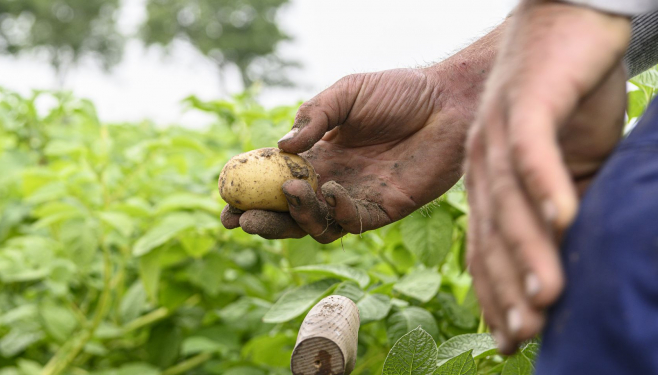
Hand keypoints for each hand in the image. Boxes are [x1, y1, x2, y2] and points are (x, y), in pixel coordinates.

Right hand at [221, 61, 488, 241]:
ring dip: (294, 216)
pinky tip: (330, 190)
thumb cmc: (399, 92)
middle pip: (287, 211)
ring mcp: (355, 197)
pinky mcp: (382, 210)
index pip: (274, 178)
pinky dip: (335, 212)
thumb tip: (281, 148)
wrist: (448, 102)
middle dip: (261, 218)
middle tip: (238, 219)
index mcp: (318, 153)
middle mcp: (331, 180)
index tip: (224, 195)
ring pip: (314, 224)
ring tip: (287, 194)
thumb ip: (315, 116)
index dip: (249, 189)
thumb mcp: (347, 93)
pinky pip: (350, 223)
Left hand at [465, 2, 629, 352]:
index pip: (486, 246)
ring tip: (545, 297)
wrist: (567, 25)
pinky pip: (531, 149)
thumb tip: (575, 252)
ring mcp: (497, 133)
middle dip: (506, 289)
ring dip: (528, 250)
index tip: (509, 339)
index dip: (495, 293)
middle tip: (523, 337)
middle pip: (491, 234)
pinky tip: (562, 216)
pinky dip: (546, 183)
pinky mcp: (525, 103)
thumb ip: (564, 206)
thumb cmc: (568, 98)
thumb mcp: (569, 163)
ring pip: (509, 201)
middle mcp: (482, 163)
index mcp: (487, 181)